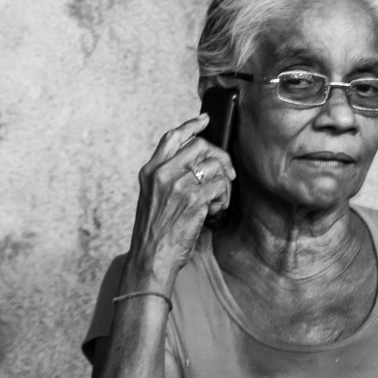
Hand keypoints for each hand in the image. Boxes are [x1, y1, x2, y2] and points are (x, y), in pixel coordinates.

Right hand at [124, 114, 235, 291]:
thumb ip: (168, 177)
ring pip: (216, 166)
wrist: (150, 258)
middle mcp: (163, 174)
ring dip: (224, 183)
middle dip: (220, 157)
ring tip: (218, 201)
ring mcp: (178, 186)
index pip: (172, 137)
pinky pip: (222, 186)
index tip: (205, 119)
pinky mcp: (195, 200)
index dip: (191, 125)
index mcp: (150, 171)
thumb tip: (199, 163)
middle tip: (226, 174)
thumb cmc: (155, 232)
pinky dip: (224, 198)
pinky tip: (216, 210)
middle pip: (201, 146)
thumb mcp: (152, 197)